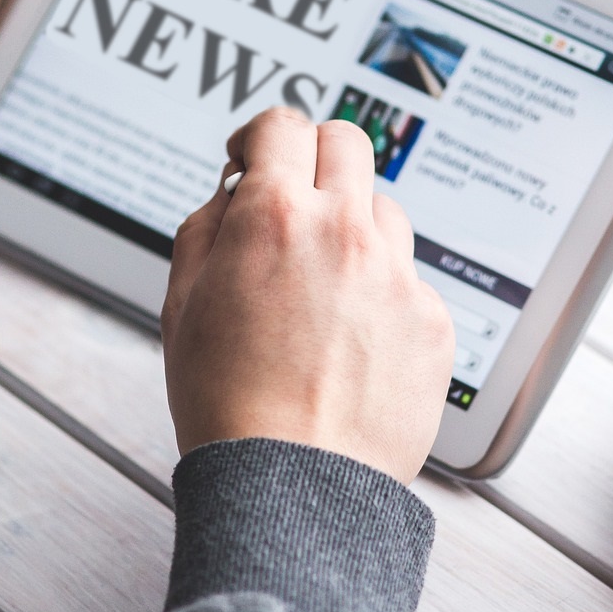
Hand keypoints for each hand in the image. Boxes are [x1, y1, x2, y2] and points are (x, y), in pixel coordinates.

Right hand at [161, 109, 455, 483]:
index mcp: (276, 217)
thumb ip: (206, 227)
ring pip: (382, 210)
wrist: (294, 486)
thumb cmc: (229, 406)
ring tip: (320, 288)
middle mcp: (346, 232)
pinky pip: (408, 280)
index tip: (253, 158)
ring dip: (351, 227)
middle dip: (313, 158)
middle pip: (346, 141)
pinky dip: (380, 294)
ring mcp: (398, 275)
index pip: (281, 125)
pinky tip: (350, 341)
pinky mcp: (432, 320)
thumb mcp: (180, 304)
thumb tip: (234, 190)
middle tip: (293, 196)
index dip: (260, 136)